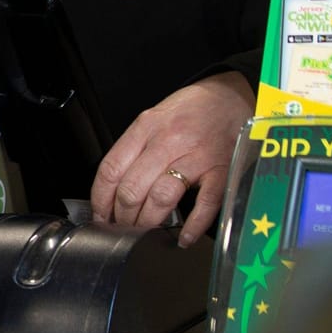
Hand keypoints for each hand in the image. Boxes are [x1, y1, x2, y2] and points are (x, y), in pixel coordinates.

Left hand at [90, 72, 255, 246]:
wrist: (231, 96)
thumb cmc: (191, 110)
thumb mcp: (154, 119)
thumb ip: (135, 149)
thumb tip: (114, 187)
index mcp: (146, 128)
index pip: (111, 169)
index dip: (101, 199)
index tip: (100, 215)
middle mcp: (168, 141)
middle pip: (132, 188)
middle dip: (123, 217)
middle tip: (122, 228)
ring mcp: (196, 156)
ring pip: (161, 197)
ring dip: (149, 222)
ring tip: (145, 233)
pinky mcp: (222, 170)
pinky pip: (205, 202)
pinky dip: (193, 225)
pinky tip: (183, 237)